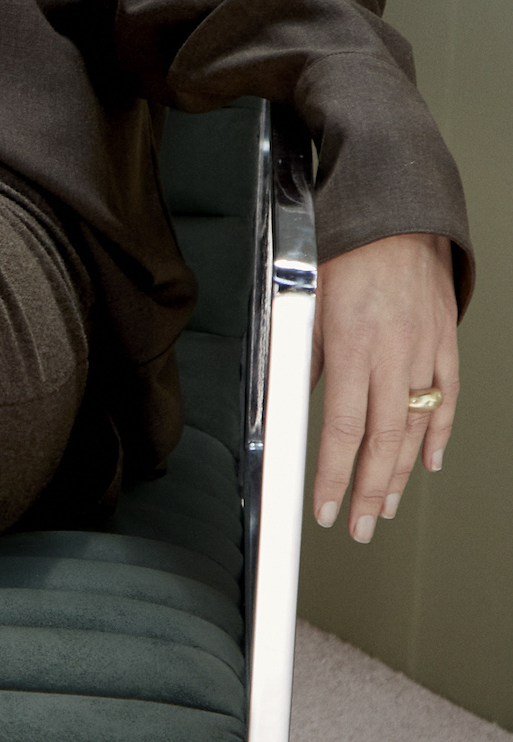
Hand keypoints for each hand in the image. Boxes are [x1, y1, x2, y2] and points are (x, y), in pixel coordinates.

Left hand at [311, 232, 457, 539]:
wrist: (396, 213)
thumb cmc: (347, 250)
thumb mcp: (308, 303)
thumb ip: (305, 358)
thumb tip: (294, 402)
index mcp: (353, 346)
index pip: (343, 430)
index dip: (336, 476)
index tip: (326, 508)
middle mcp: (393, 353)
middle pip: (383, 441)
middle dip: (371, 493)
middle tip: (361, 528)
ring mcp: (425, 350)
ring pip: (416, 427)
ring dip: (401, 475)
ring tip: (387, 509)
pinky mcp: (446, 341)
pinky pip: (447, 397)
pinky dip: (439, 433)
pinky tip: (430, 462)